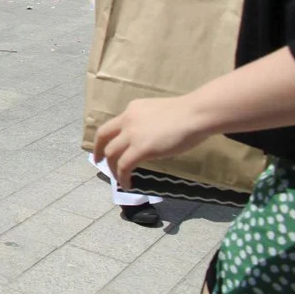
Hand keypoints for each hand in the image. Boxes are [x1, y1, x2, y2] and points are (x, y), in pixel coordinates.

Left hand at [93, 96, 207, 189]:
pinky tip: (127, 184)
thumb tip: (149, 138)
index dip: (108, 137)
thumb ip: (148, 123)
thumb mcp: (159, 113)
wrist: (196, 114)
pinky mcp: (141, 148)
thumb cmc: (187, 114)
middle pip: (103, 136)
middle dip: (98, 150)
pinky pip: (124, 165)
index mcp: (132, 109)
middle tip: (99, 161)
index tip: (107, 146)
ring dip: (112, 168)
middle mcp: (127, 119)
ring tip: (118, 178)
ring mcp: (132, 134)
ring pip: (111, 153)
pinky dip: (122, 177)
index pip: (114, 124)